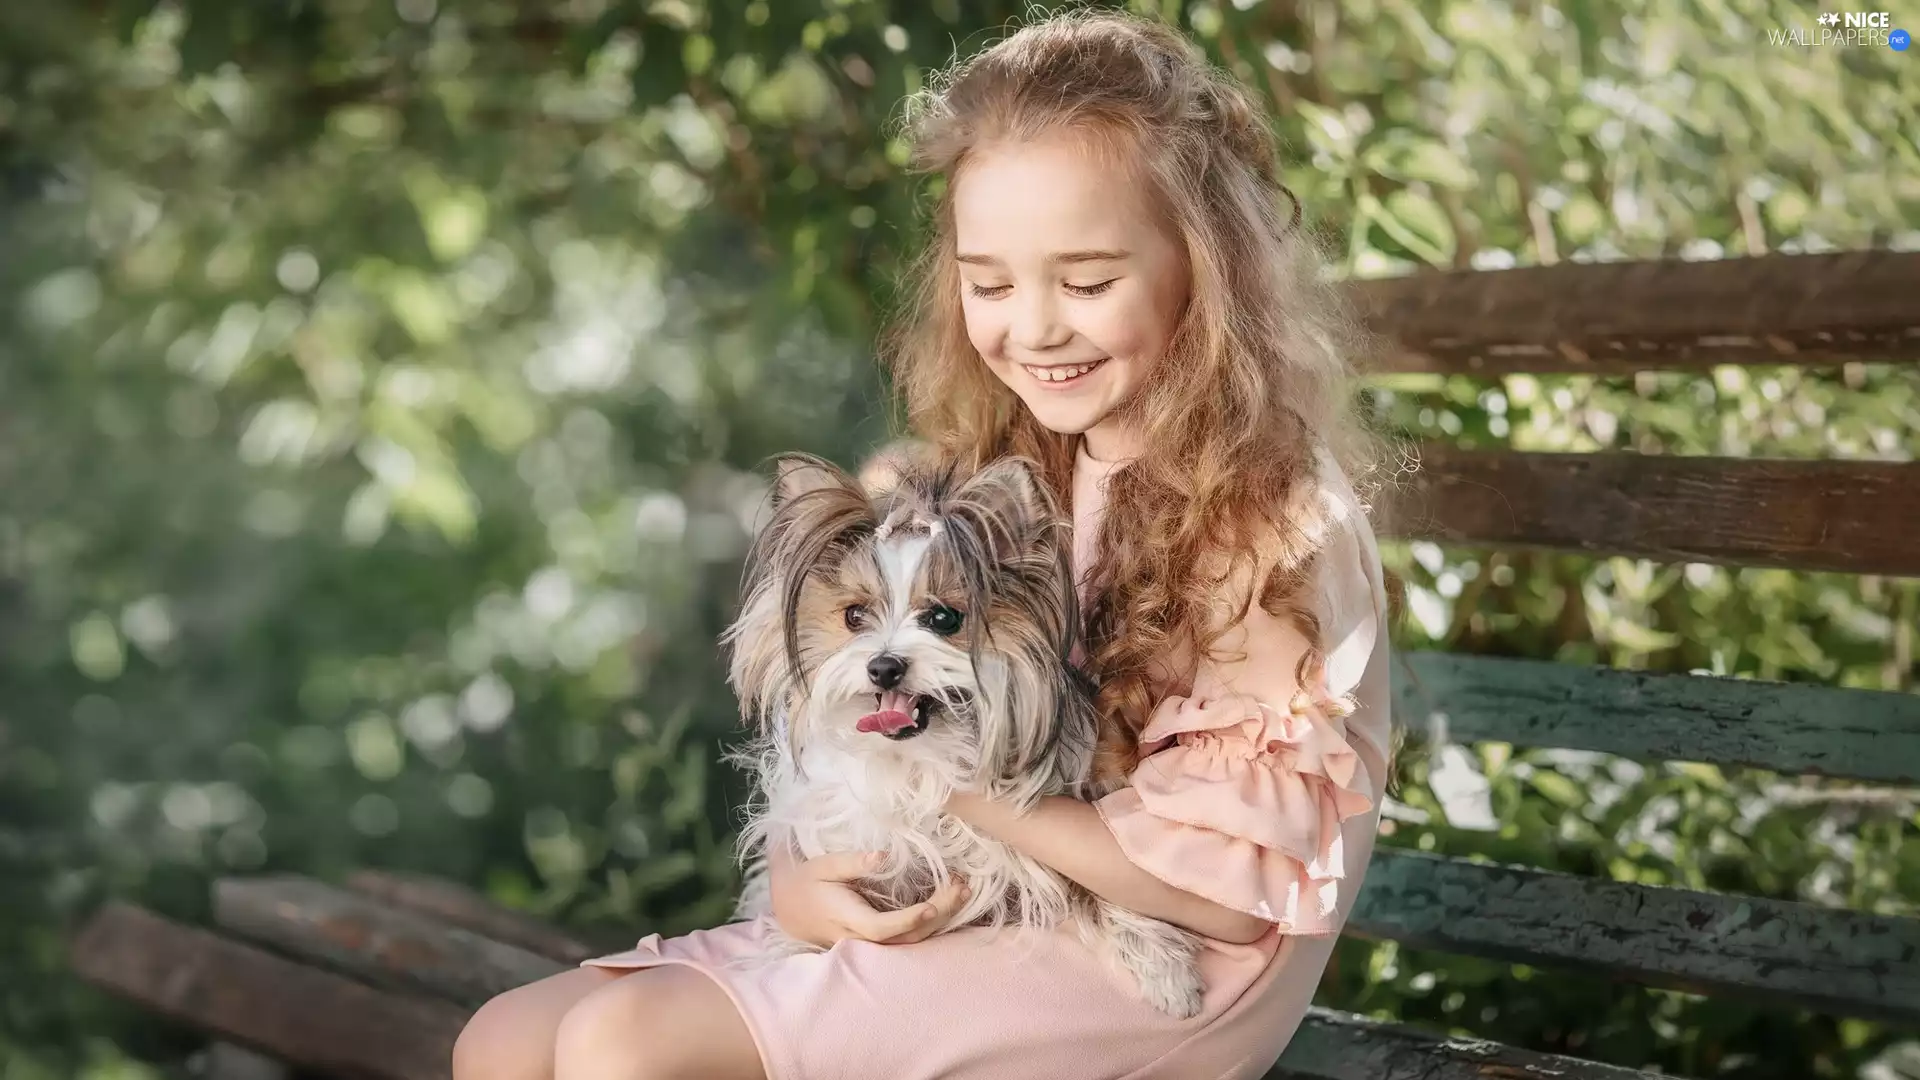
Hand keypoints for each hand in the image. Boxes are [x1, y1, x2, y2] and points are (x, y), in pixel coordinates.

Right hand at [768, 849, 969, 947]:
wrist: (791, 908)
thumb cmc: (809, 882)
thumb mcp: (824, 865)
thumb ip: (852, 862)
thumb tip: (883, 856)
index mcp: (845, 918)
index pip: (880, 927)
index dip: (907, 920)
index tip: (932, 906)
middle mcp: (859, 938)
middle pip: (904, 937)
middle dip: (938, 915)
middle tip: (961, 887)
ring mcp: (869, 944)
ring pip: (910, 941)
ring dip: (941, 918)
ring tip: (962, 891)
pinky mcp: (877, 941)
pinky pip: (908, 938)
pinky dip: (932, 922)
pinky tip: (950, 901)